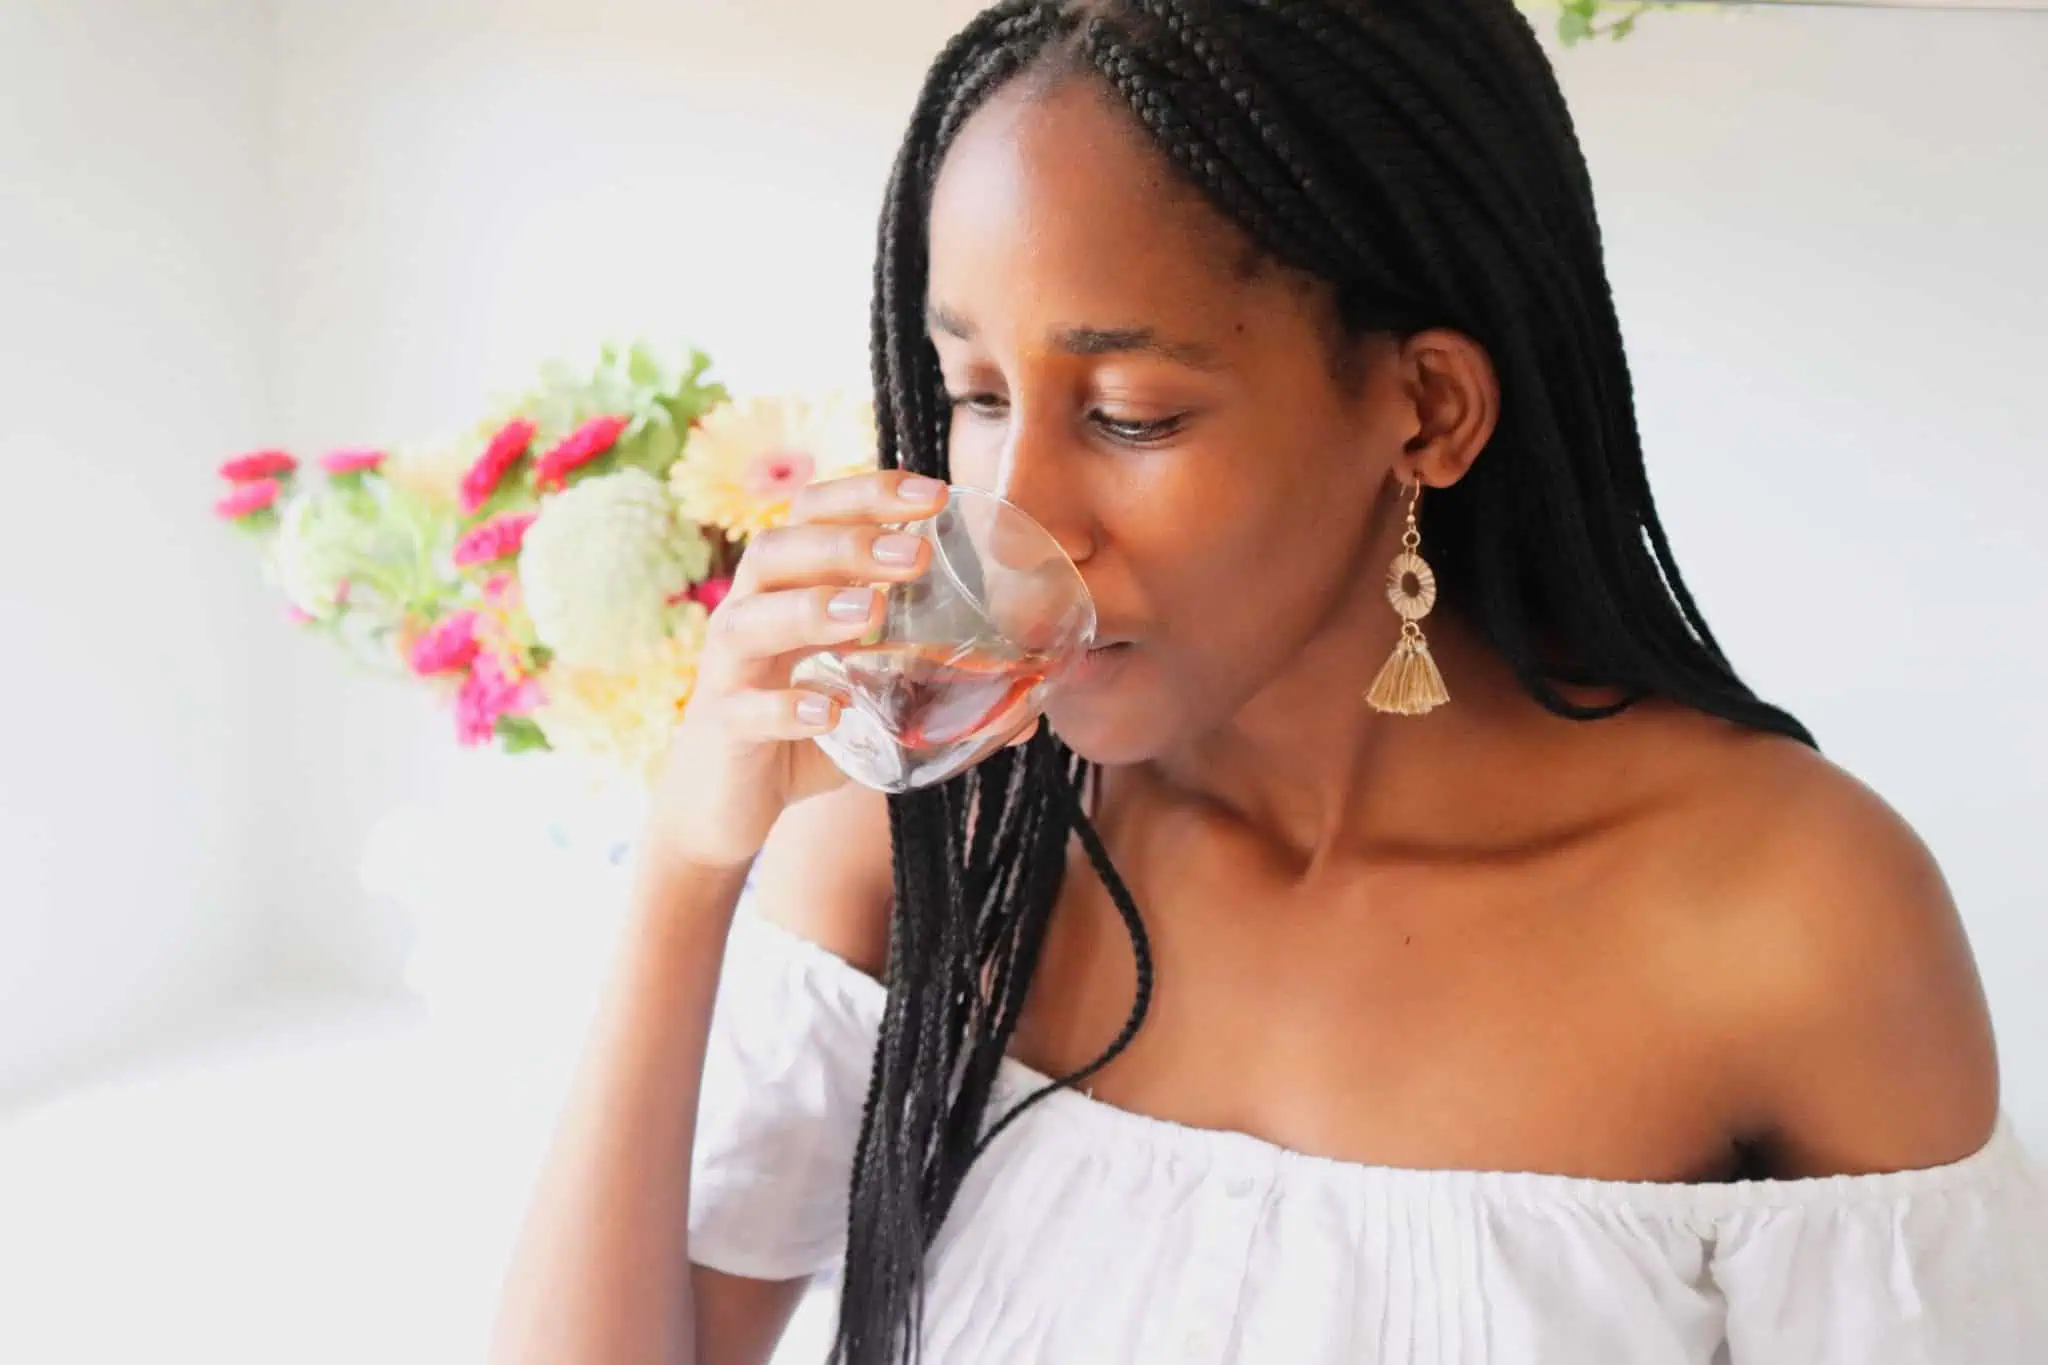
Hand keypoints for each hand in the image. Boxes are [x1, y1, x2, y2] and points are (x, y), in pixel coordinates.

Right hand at [640, 471, 947, 871]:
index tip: (936, 493)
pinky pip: (744, 711)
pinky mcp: (723, 731)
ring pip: (749, 621)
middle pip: (777, 551)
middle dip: (846, 542)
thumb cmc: (801, 733)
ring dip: (812, 608)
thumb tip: (1029, 715)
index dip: (868, 494)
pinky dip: (786, 707)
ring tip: (872, 613)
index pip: (814, 515)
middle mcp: (749, 615)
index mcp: (786, 590)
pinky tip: (828, 710)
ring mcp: (729, 673)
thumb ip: (933, 694)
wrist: (724, 805)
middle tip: (915, 556)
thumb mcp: (869, 702)